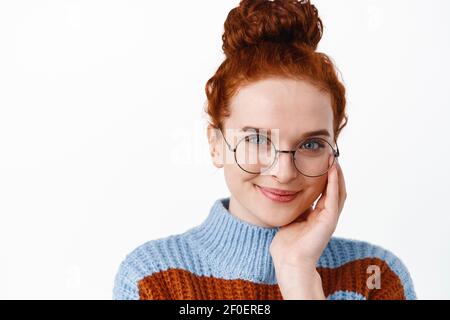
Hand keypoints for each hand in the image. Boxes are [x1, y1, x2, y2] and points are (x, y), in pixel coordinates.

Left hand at [269, 157, 346, 298]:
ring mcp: (329, 218)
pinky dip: (334, 183)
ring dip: (337, 175)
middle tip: (331, 155)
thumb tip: (287, 194)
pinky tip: (332, 170)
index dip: (326, 177)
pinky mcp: (329, 221)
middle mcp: (326, 215)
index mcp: (318, 215)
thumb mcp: (291, 218)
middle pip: (335, 189)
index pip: (326, 191)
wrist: (289, 261)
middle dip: (334, 172)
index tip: (322, 161)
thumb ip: (295, 207)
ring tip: (334, 159)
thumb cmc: (287, 243)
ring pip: (338, 191)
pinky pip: (334, 198)